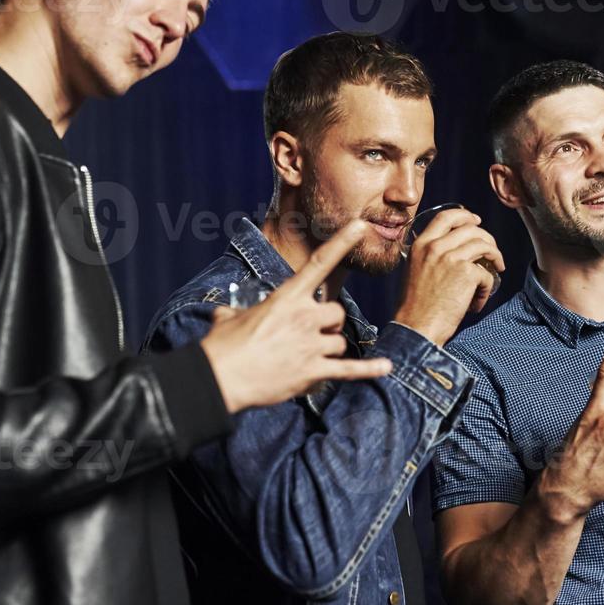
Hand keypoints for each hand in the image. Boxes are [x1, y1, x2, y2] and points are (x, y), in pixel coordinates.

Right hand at [201, 221, 393, 412]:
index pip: (319, 263)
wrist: (217, 379)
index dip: (342, 242)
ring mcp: (311, 344)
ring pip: (340, 341)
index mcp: (286, 297)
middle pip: (337, 312)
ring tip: (308, 358)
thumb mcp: (228, 319)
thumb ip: (236, 313)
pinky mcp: (313, 372)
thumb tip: (225, 316)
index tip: (361, 226)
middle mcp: (303, 317)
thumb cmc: (221, 348)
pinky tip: (386, 367)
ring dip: (330, 348)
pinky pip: (350, 370)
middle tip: (313, 334)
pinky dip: (369, 370)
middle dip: (330, 322)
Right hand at [392, 208, 505, 346]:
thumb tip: (455, 252)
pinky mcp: (466, 274)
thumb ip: (430, 256)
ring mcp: (452, 258)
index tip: (476, 221)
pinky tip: (477, 302)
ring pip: (484, 245)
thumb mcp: (414, 271)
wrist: (416, 328)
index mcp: (421, 244)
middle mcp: (435, 247)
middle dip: (487, 237)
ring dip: (495, 257)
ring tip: (497, 269)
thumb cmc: (414, 307)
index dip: (465, 215)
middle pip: (471, 228)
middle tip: (492, 250)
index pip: (446, 216)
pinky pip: (487, 274)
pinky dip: (487, 288)